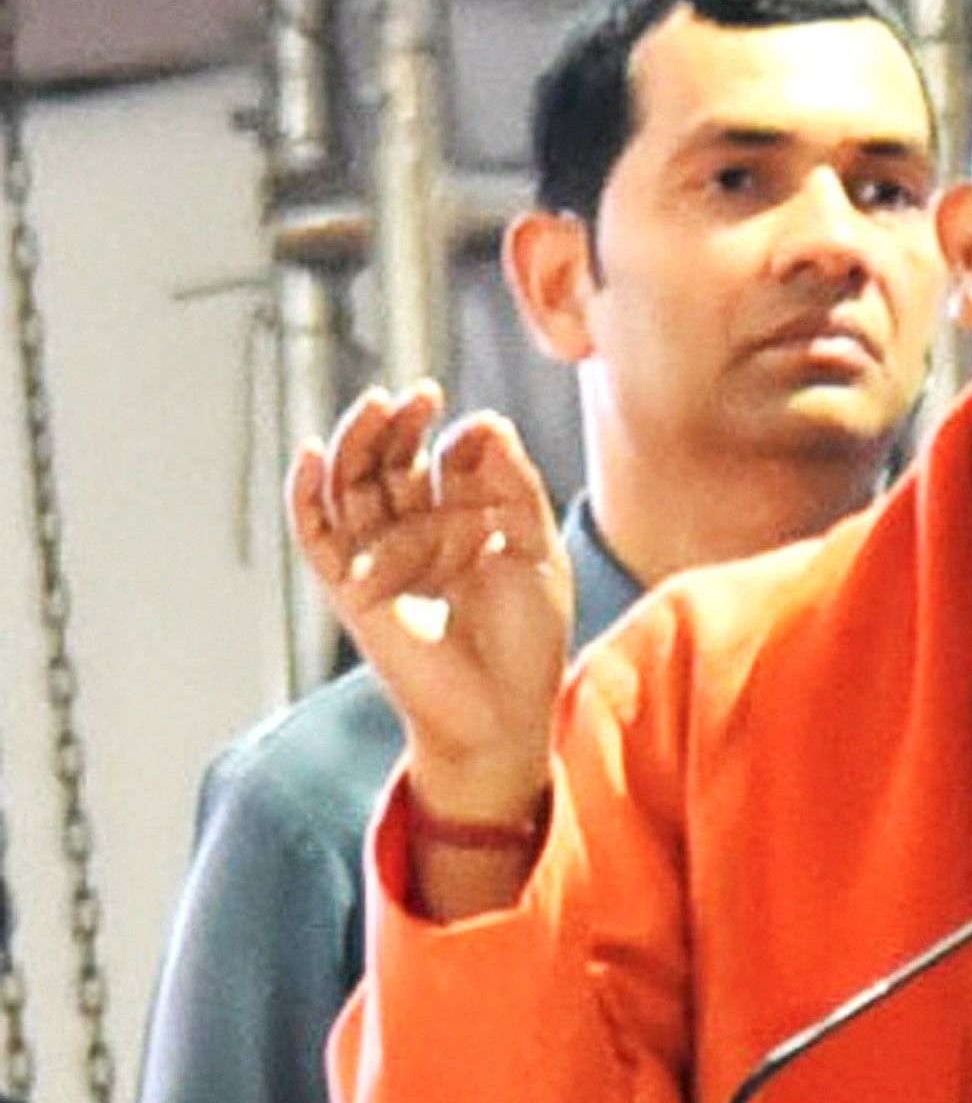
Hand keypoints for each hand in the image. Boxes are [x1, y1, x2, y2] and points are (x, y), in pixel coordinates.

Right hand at [287, 382, 570, 824]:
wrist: (503, 707)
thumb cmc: (528, 638)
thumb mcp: (536, 549)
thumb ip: (513, 485)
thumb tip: (487, 420)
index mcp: (463, 524)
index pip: (447, 462)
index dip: (459, 440)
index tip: (482, 431)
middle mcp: (416, 536)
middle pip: (391, 464)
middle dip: (402, 426)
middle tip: (420, 395)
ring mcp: (379, 559)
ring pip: (350, 486)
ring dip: (357, 442)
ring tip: (377, 405)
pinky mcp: (350, 587)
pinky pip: (315, 534)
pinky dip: (305, 494)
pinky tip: (310, 453)